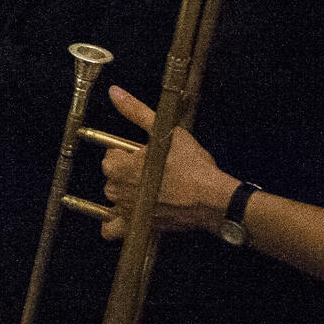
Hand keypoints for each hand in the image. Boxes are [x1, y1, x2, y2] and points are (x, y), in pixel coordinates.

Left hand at [98, 87, 238, 239]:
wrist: (213, 199)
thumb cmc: (191, 166)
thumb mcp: (164, 131)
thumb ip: (136, 111)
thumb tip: (114, 92)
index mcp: (118, 167)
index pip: (110, 158)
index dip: (128, 155)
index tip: (145, 155)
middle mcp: (116, 190)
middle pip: (112, 178)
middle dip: (128, 174)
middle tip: (153, 172)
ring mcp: (126, 211)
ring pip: (113, 201)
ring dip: (125, 195)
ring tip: (145, 191)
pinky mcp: (137, 227)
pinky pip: (113, 231)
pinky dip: (114, 226)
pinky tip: (126, 217)